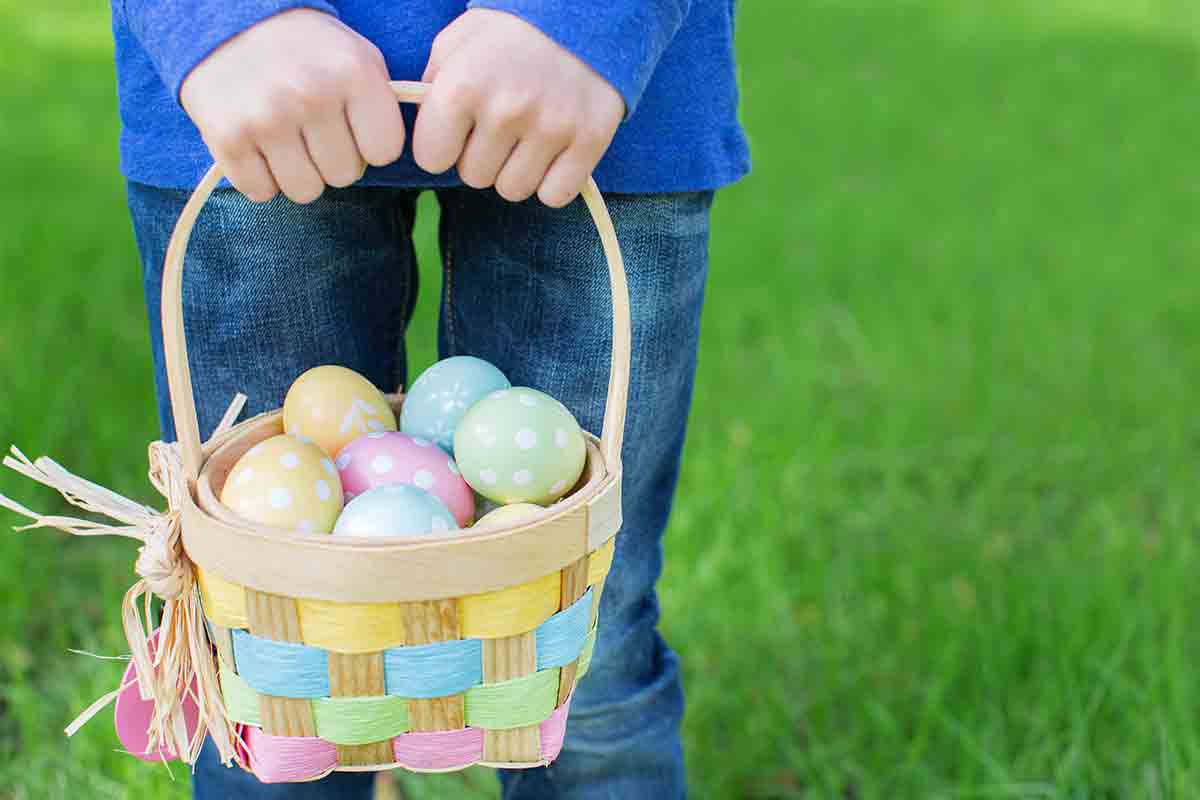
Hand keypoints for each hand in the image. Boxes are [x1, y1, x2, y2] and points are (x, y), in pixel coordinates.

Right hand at [180, 9, 404, 203]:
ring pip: (305, 191)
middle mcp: (311, 94)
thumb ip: (384, 104)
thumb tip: (408, 152)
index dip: (370, 144)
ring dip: (297, 172)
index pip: (385, 152)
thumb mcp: (358, 58)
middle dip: (331, 158)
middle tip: (311, 127)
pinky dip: (259, 176)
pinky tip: (256, 143)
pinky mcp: (228, 138)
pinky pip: (261, 192)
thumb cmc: (307, 51)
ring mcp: (267, 117)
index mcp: (354, 73)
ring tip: (285, 136)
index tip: (352, 125)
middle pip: (345, 176)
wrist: (227, 22)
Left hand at [414, 9, 624, 206]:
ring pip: (513, 189)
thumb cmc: (512, 32)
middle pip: (474, 177)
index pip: (432, 159)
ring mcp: (551, 128)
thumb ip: (433, 84)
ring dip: (516, 170)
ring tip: (527, 136)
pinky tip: (554, 151)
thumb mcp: (458, 41)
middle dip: (482, 157)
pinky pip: (554, 195)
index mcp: (464, 85)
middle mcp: (507, 110)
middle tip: (501, 125)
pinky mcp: (589, 141)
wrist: (585, 12)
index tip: (459, 130)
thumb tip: (425, 129)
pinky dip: (552, 180)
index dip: (442, 146)